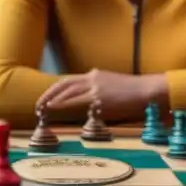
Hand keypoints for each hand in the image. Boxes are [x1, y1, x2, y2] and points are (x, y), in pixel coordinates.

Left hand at [37, 69, 159, 122]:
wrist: (147, 91)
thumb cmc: (132, 92)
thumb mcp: (111, 84)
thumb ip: (96, 89)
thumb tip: (84, 100)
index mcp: (94, 75)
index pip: (68, 81)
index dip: (54, 89)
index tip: (44, 97)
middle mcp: (93, 79)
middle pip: (65, 85)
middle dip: (49, 94)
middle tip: (38, 104)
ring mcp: (96, 89)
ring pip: (69, 93)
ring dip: (54, 101)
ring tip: (43, 108)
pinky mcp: (101, 100)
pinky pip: (80, 104)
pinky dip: (66, 106)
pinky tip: (58, 111)